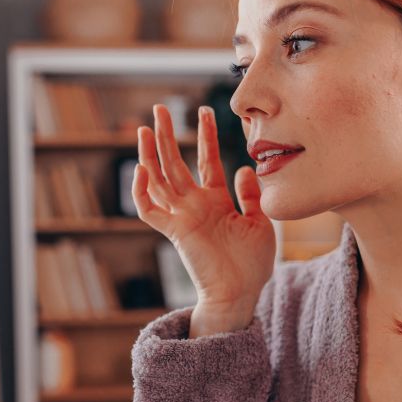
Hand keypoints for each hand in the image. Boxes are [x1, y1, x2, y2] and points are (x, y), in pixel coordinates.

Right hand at [134, 103, 275, 312]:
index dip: (205, 136)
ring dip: (150, 155)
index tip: (205, 111)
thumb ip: (250, 196)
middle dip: (167, 136)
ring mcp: (182, 217)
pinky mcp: (175, 232)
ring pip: (158, 181)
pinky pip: (150, 211)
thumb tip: (244, 167)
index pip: (207, 161)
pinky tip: (142, 170)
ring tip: (144, 129)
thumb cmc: (252, 263)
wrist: (241, 293)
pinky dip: (141, 193)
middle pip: (175, 164)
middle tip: (159, 109)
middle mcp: (195, 206)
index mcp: (215, 201)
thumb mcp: (260, 223)